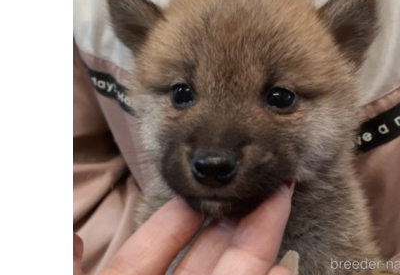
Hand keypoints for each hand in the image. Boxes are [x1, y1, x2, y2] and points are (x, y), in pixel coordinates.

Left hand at [73, 184, 295, 274]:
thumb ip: (66, 266)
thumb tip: (71, 232)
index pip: (154, 246)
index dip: (179, 216)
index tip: (201, 188)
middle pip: (207, 257)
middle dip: (234, 218)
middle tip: (261, 180)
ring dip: (260, 246)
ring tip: (281, 204)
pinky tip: (286, 266)